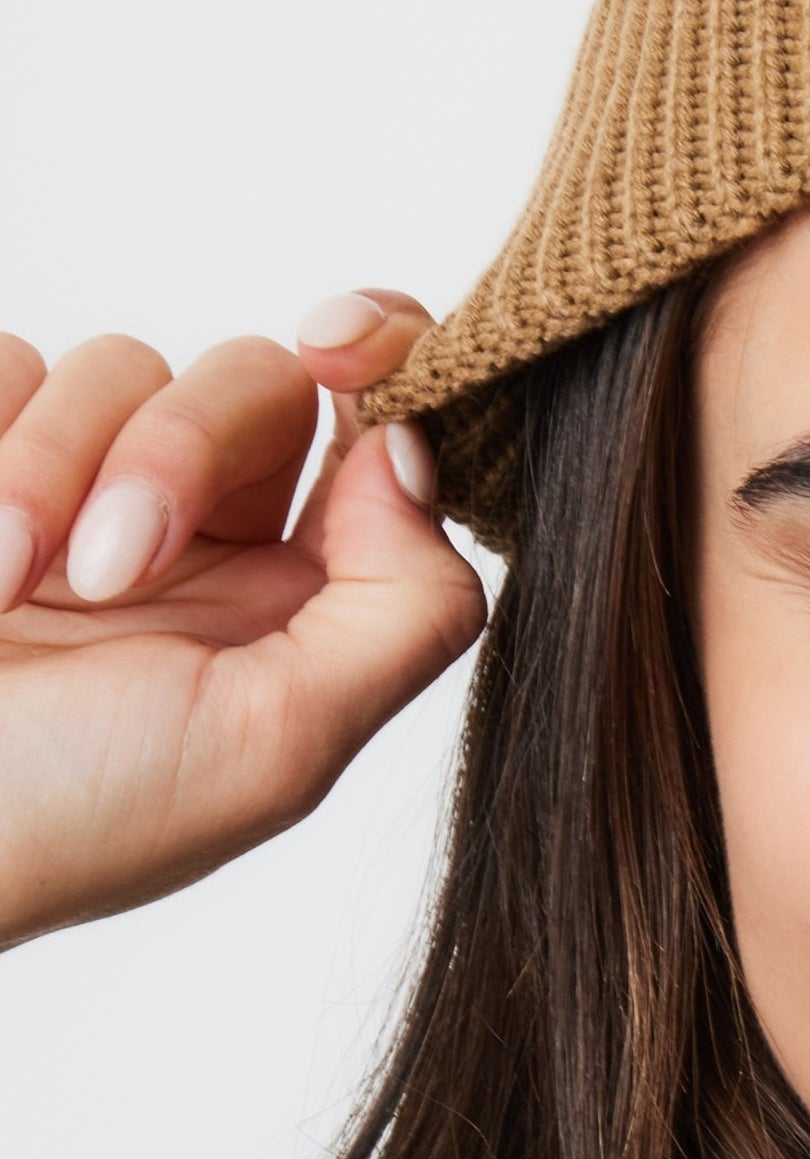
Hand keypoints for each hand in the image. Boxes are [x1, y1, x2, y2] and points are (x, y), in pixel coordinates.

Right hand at [0, 291, 484, 945]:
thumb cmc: (73, 816)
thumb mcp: (275, 747)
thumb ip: (395, 610)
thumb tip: (419, 453)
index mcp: (294, 601)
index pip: (380, 433)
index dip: (386, 353)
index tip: (338, 341)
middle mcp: (204, 537)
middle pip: (254, 382)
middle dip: (174, 451)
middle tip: (105, 574)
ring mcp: (82, 491)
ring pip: (117, 366)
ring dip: (46, 470)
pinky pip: (10, 363)